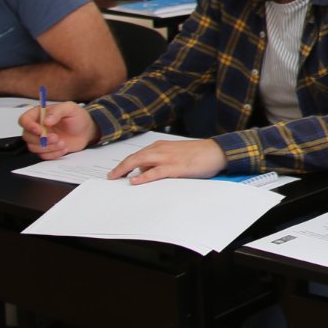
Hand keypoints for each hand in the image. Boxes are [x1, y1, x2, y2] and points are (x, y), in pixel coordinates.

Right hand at [19, 101, 96, 155]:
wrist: (87, 131)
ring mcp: (41, 140)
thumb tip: (45, 121)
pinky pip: (43, 155)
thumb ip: (57, 112)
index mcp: (40, 115)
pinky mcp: (47, 150)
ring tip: (63, 143)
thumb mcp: (70, 108)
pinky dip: (53, 154)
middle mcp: (38, 127)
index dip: (28, 126)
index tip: (39, 130)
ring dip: (48, 147)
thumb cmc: (78, 117)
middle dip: (41, 139)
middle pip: (27, 136)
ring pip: (33, 147)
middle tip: (56, 137)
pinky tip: (64, 148)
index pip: (24, 120)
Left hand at [107, 137, 227, 182]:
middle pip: (134, 157)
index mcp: (161, 146)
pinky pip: (155, 172)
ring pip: (140, 162)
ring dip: (126, 170)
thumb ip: (160, 161)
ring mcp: (167, 158)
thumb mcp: (175, 155)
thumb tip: (145, 172)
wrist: (216, 151)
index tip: (115, 171)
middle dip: (120, 167)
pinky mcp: (175, 167)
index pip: (137, 154)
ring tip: (116, 178)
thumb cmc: (198, 154)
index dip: (124, 163)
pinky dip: (143, 177)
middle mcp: (161, 149)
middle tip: (110, 176)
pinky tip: (134, 181)